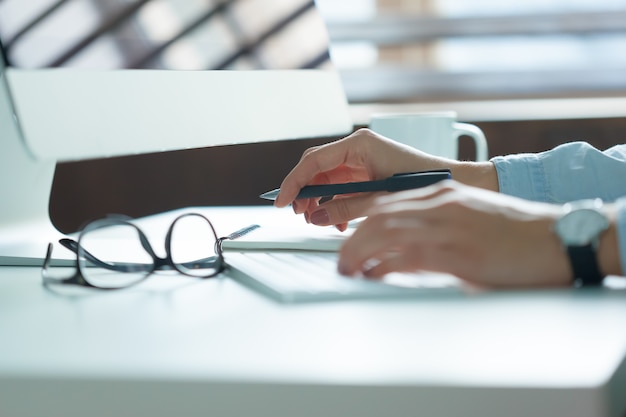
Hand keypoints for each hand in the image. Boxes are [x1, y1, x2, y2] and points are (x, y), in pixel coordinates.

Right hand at [275, 129, 495, 229]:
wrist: (454, 182)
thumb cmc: (422, 183)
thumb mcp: (379, 198)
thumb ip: (345, 207)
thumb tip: (315, 217)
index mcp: (358, 145)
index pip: (313, 161)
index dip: (293, 182)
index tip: (281, 202)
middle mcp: (356, 149)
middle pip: (315, 169)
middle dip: (304, 193)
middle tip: (299, 215)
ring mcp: (361, 160)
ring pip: (326, 180)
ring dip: (319, 201)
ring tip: (319, 222)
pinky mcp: (366, 172)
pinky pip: (340, 187)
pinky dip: (335, 204)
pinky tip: (339, 222)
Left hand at [337, 180, 572, 287]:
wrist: (556, 238)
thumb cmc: (516, 232)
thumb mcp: (470, 217)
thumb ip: (438, 225)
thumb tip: (407, 250)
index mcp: (442, 193)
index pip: (386, 200)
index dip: (360, 217)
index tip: (347, 233)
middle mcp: (439, 204)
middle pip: (378, 215)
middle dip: (352, 237)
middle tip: (342, 257)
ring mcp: (446, 226)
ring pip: (383, 233)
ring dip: (358, 253)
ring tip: (348, 269)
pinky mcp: (454, 252)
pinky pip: (404, 258)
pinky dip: (382, 268)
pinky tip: (373, 277)